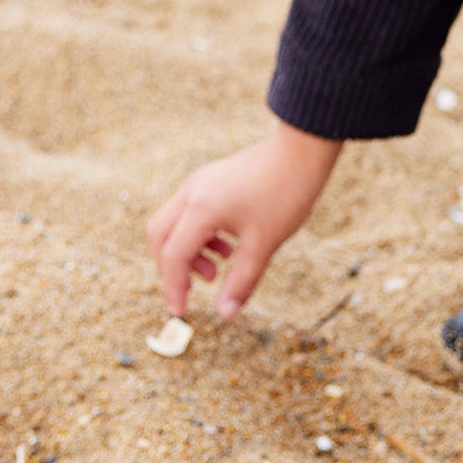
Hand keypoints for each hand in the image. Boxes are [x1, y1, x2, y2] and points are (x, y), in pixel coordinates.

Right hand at [146, 119, 342, 320]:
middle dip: (171, 267)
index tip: (181, 311)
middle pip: (160, 236)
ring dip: (187, 250)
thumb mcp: (264, 243)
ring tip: (217, 269)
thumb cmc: (286, 193)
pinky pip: (189, 211)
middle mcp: (192, 192)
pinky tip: (227, 246)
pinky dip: (198, 234)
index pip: (173, 255)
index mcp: (202, 209)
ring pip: (173, 222)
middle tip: (192, 290)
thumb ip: (242, 281)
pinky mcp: (210, 179)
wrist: (302, 148)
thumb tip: (226, 314)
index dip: (173, 287)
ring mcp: (200, 182)